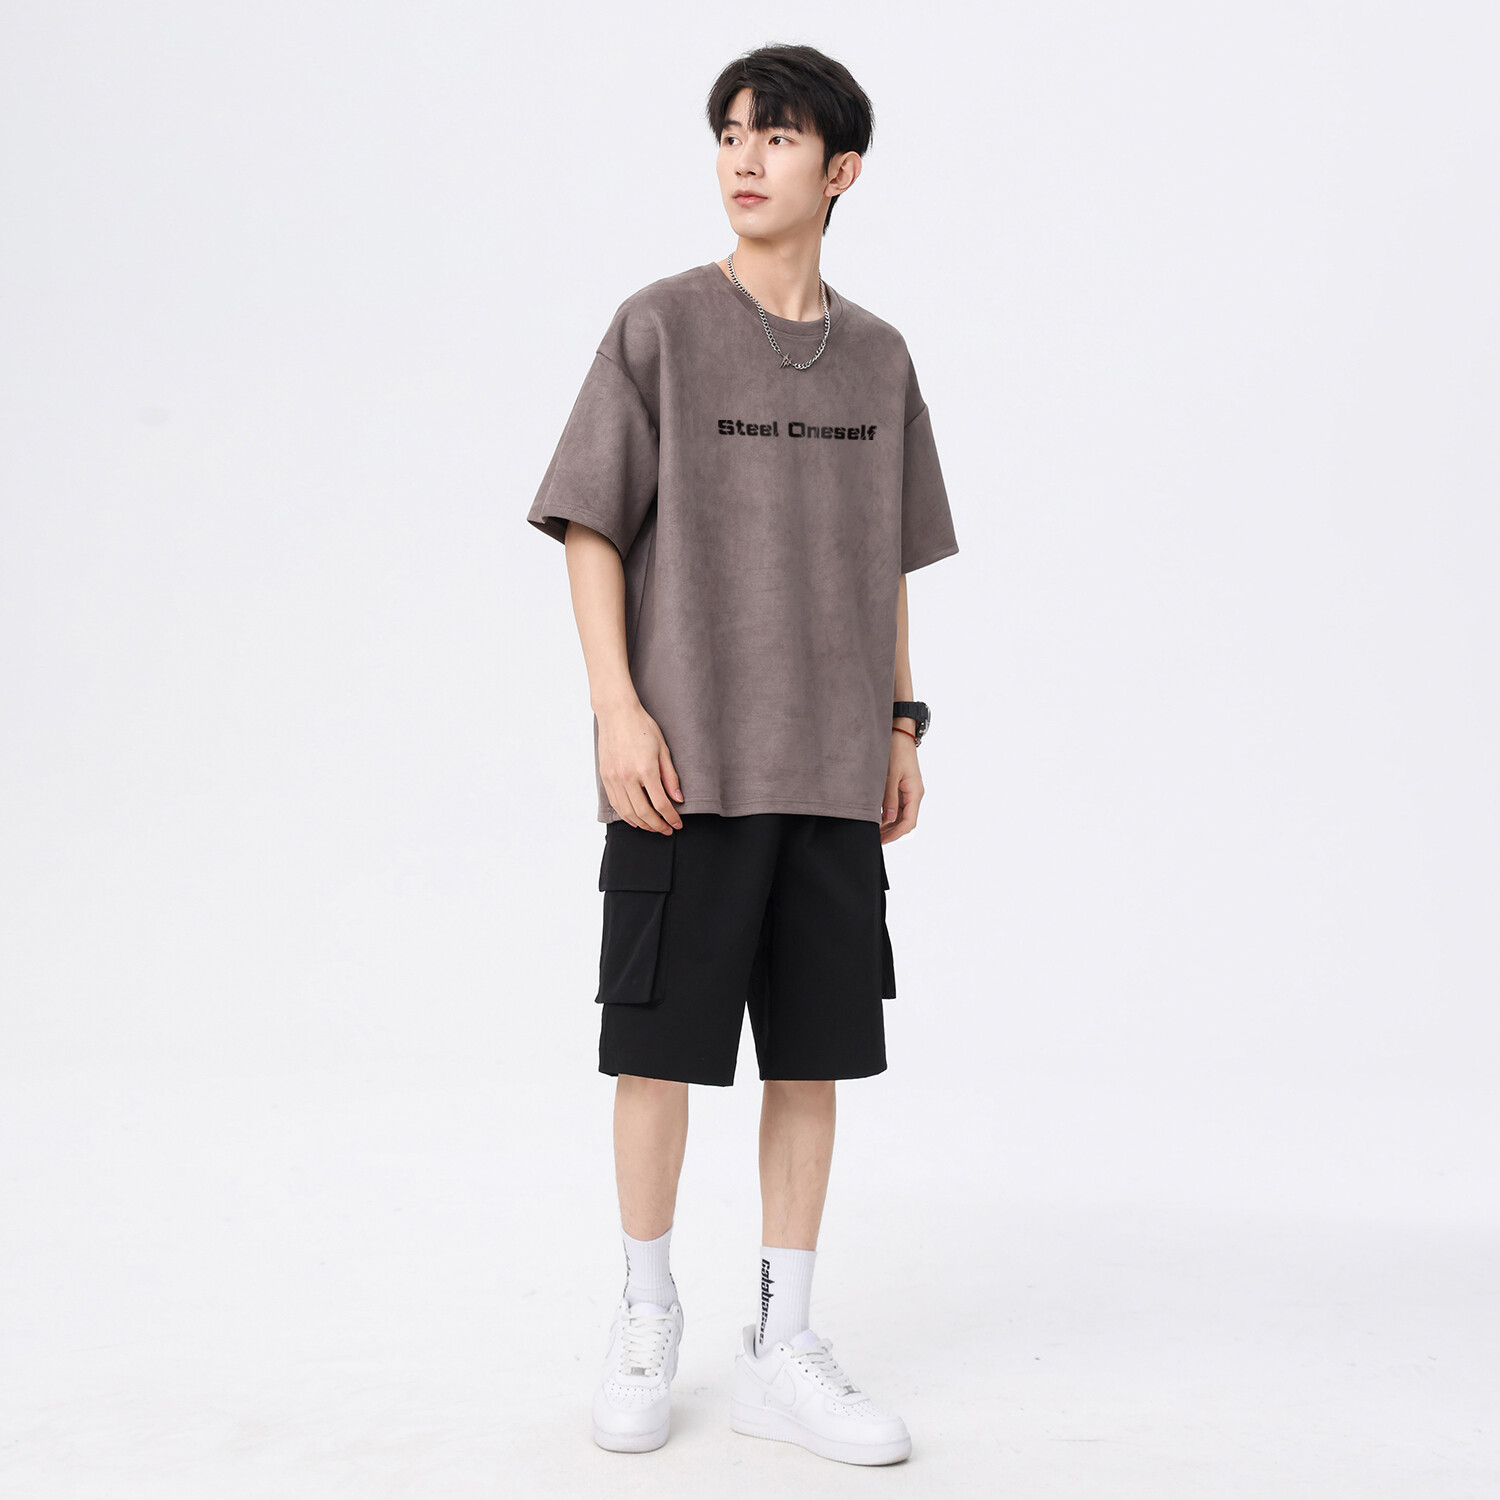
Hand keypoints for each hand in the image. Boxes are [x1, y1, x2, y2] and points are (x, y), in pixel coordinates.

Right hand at [596, 701, 684, 831]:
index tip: (678, 824)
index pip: (661, 803)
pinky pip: (615, 803)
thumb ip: (670, 776)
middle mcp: (627, 777)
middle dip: (658, 825)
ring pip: (627, 812)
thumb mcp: (663, 749)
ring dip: (642, 824)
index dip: (671, 818)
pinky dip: (625, 815)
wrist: (617, 714)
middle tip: (667, 830)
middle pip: (644, 812)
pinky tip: (635, 819)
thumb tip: (678, 799)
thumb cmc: (642, 727)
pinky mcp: (606, 776)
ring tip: (653, 827)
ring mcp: (614, 778)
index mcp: (645, 769)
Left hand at [881, 729, 922, 841]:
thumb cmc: (896, 750)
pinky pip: (899, 806)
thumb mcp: (890, 775)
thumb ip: (889, 798)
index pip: (909, 822)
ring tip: (875, 831)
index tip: (882, 840)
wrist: (900, 732)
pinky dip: (890, 815)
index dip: (895, 834)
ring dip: (891, 825)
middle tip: (875, 839)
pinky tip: (878, 818)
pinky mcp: (904, 786)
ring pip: (903, 815)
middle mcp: (915, 794)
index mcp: (915, 793)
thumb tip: (889, 820)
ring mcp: (910, 791)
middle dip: (892, 832)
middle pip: (907, 821)